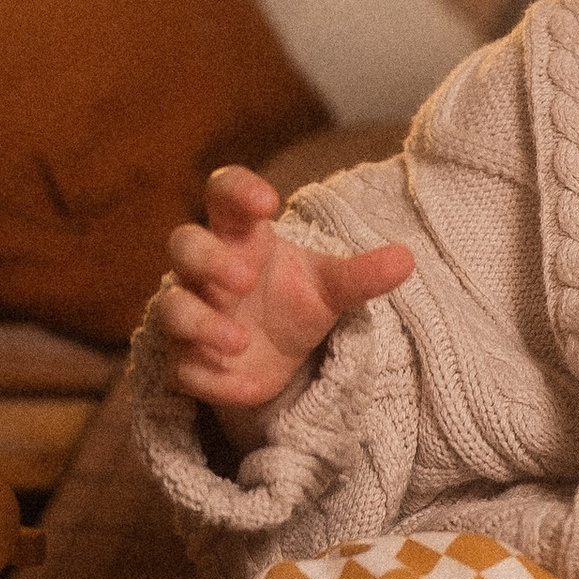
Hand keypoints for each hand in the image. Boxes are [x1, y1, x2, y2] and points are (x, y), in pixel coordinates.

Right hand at [150, 165, 413, 454]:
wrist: (275, 357)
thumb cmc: (293, 300)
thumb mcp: (330, 288)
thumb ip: (361, 275)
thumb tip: (407, 258)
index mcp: (241, 236)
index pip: (221, 193)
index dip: (235, 189)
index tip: (269, 202)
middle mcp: (207, 271)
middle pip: (183, 244)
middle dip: (207, 260)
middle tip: (245, 279)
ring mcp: (192, 315)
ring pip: (171, 309)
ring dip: (200, 323)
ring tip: (240, 340)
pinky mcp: (187, 362)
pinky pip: (183, 369)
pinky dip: (214, 380)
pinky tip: (252, 388)